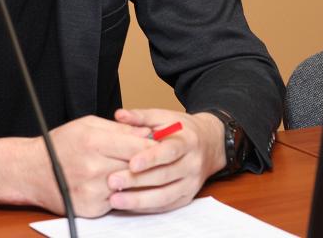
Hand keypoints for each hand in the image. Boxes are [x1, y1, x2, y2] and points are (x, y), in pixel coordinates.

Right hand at [0, 115, 150, 217]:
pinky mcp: (90, 208)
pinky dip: (122, 194)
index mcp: (93, 141)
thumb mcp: (87, 125)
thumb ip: (119, 129)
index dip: (154, 147)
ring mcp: (92, 190)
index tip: (163, 146)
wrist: (31, 172)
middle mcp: (93, 167)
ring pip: (130, 186)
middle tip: (161, 161)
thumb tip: (146, 133)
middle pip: (137, 168)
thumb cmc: (59, 145)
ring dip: (138, 181)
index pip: (137, 147)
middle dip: (149, 165)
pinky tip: (121, 185)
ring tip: (142, 173)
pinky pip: (118, 201)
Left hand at [106, 108, 226, 213]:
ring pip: (165, 196)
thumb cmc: (182, 129)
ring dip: (139, 200)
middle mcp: (192, 164)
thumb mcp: (165, 117)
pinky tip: (127, 206)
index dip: (151, 158)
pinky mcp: (187, 197)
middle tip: (113, 181)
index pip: (169, 152)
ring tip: (115, 200)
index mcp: (187, 142)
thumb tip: (119, 114)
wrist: (210, 144)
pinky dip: (146, 208)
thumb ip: (141, 117)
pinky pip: (166, 206)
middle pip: (164, 176)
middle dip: (137, 181)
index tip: (131, 164)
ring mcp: (191, 183)